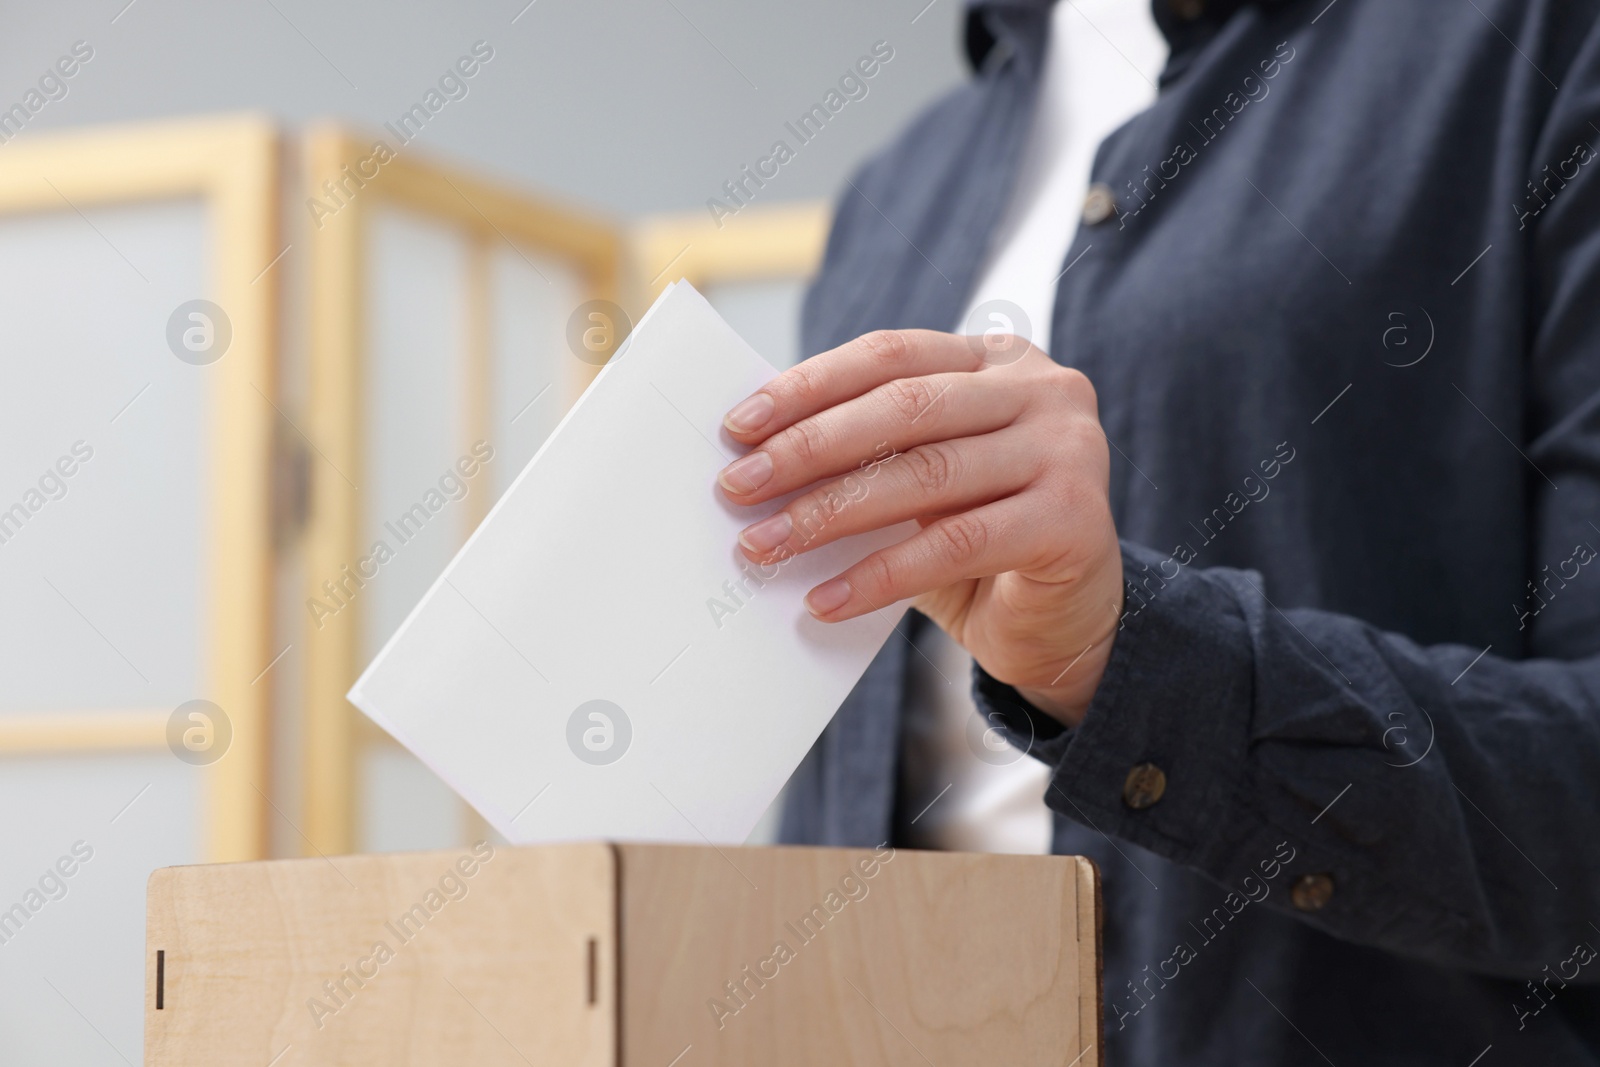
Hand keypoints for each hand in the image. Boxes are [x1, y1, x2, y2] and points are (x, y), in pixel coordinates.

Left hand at [716, 329, 1124, 726]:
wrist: (1066, 627)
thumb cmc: (980, 548)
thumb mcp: (921, 484)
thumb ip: (867, 454)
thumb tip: (757, 455)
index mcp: (999, 361)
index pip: (890, 356)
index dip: (810, 386)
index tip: (739, 426)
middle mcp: (1044, 390)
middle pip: (905, 408)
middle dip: (809, 448)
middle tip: (739, 486)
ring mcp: (1068, 451)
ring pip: (927, 474)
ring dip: (830, 513)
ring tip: (765, 546)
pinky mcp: (1074, 521)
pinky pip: (956, 545)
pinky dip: (881, 574)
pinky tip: (827, 599)